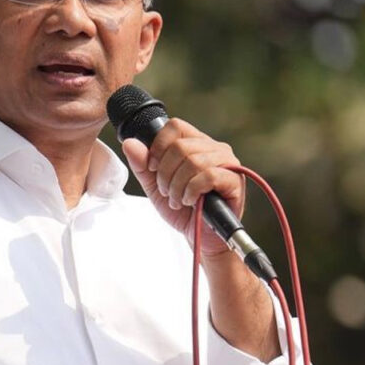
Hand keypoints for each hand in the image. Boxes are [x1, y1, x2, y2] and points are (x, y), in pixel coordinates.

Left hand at [121, 118, 244, 256]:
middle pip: (180, 146)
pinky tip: (190, 201)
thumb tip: (129, 143)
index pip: (175, 126)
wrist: (200, 238)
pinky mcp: (234, 180)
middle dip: (165, 173)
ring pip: (193, 161)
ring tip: (177, 200)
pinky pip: (208, 175)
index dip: (158, 146)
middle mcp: (214, 148)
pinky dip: (192, 190)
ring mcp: (227, 162)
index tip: (152, 168)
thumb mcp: (155, 186)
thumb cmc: (183, 210)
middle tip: (166, 191)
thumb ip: (142, 165)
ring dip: (177, 185)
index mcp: (197, 143)